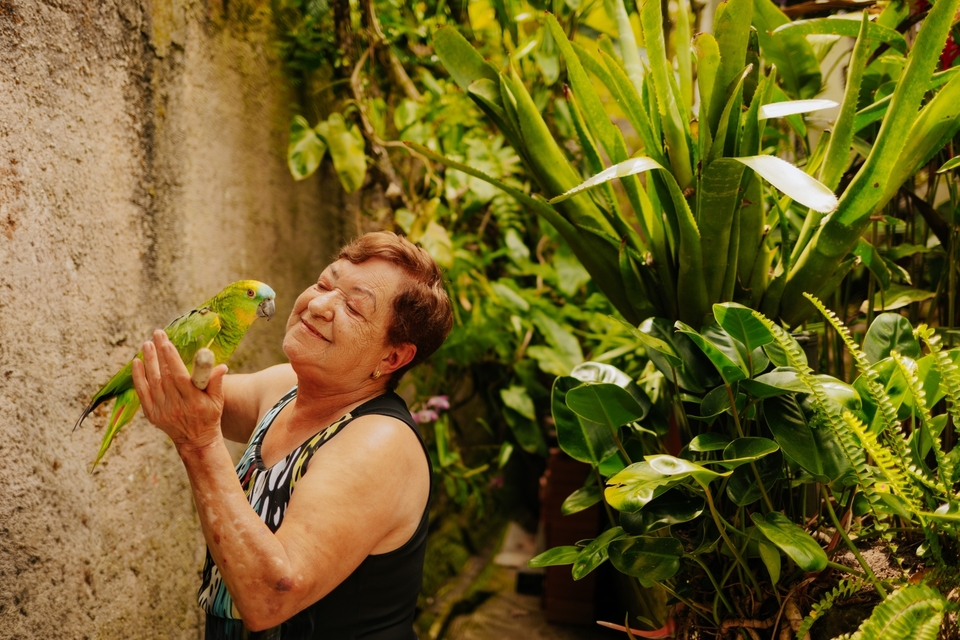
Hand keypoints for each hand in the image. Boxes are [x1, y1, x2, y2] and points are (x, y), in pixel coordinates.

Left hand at [131, 330, 228, 453]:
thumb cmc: (209, 416)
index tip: (167, 343)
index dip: (171, 359)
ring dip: (149, 361)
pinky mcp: (152, 414)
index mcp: (193, 401)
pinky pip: (143, 393)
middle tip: (157, 334)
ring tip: (147, 344)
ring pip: (153, 382)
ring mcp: (162, 410)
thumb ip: (216, 382)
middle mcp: (176, 406)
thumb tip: (221, 366)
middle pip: (164, 375)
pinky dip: (138, 378)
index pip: (180, 376)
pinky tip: (137, 363)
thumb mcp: (217, 401)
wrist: (196, 441)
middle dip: (160, 353)